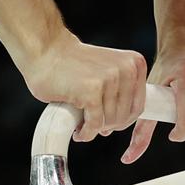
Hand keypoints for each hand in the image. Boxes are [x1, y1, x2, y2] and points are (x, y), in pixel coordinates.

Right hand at [21, 32, 148, 142]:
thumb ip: (120, 91)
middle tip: (91, 125)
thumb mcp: (108, 70)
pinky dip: (86, 133)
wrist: (46, 51)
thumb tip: (117, 125)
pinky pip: (94, 124)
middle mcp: (126, 69)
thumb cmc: (73, 63)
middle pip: (124, 117)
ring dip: (94, 130)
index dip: (123, 120)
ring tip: (82, 124)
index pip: (137, 106)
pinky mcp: (91, 91)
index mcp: (134, 64)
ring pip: (109, 122)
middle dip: (107, 127)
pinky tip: (78, 131)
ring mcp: (109, 79)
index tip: (107, 123)